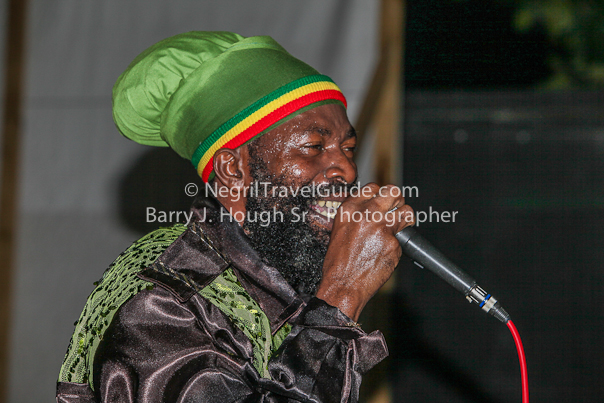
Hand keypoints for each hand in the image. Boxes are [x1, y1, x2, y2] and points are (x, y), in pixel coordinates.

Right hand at [315, 183, 413, 320]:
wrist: (342, 285)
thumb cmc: (338, 262)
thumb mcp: (339, 230)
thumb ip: (356, 215)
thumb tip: (372, 208)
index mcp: (350, 209)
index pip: (374, 187)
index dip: (381, 195)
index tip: (383, 202)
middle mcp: (366, 214)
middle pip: (393, 192)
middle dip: (397, 201)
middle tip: (395, 211)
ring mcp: (382, 228)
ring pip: (407, 211)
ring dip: (405, 219)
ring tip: (399, 228)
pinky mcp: (393, 243)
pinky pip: (404, 238)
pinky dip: (398, 245)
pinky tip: (386, 252)